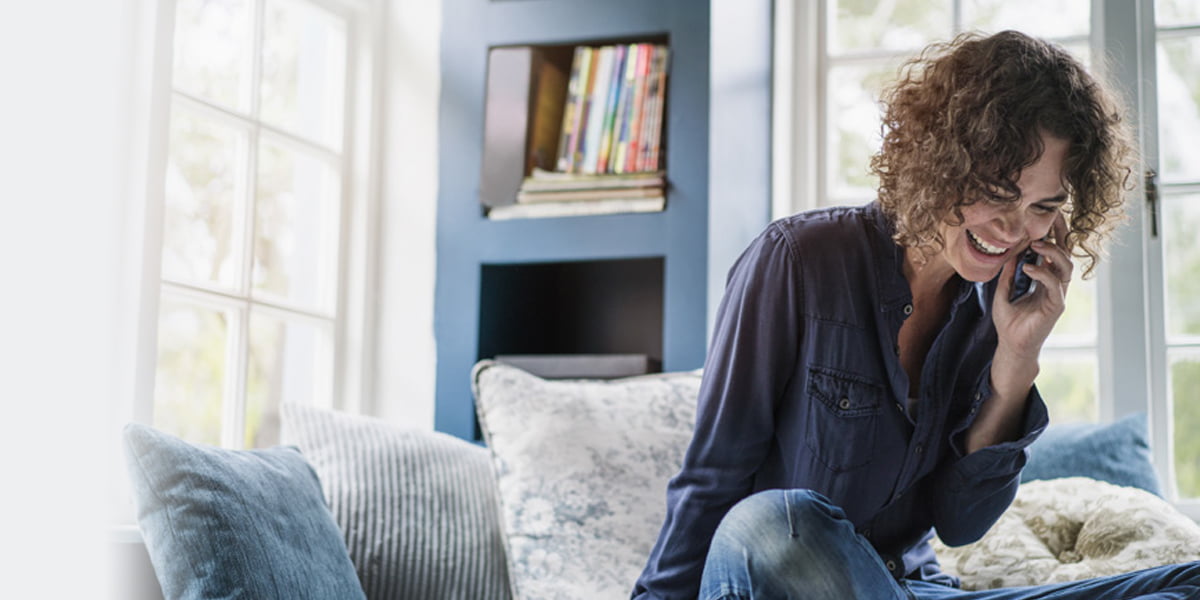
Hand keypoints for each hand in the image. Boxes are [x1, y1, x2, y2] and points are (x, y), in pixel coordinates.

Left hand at [992, 213, 1073, 361]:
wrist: (1012, 346)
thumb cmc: (1009, 322)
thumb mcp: (1003, 292)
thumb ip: (1008, 273)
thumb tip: (1009, 252)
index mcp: (1045, 280)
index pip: (1054, 252)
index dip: (1054, 234)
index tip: (1050, 216)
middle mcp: (1055, 285)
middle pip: (1066, 254)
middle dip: (1060, 235)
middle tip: (1050, 219)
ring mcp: (1058, 295)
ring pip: (1065, 266)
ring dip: (1052, 252)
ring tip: (1035, 243)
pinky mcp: (1056, 306)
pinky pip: (1054, 284)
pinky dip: (1042, 272)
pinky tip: (1028, 267)